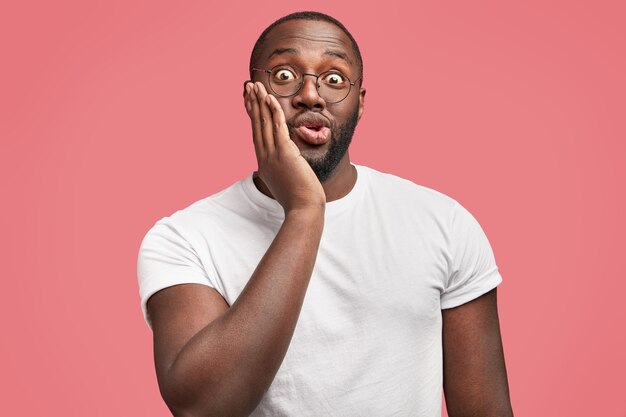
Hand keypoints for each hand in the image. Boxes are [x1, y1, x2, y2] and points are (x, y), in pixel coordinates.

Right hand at [244, 82, 325, 213]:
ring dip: (260, 102)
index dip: (252, 115)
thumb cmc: (299, 200)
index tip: (249, 100)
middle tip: (248, 86)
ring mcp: (273, 155)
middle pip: (256, 124)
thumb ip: (284, 169)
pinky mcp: (285, 154)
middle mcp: (265, 156)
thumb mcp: (286, 181)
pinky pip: (278, 127)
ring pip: (264, 123)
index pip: (256, 133)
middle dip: (252, 103)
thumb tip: (287, 164)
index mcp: (264, 162)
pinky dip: (274, 112)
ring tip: (256, 85)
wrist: (303, 210)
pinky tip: (270, 99)